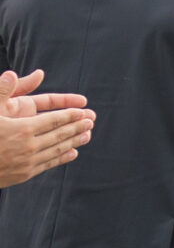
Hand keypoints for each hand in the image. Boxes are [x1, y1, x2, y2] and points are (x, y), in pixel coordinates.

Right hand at [0, 69, 94, 186]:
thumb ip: (1, 91)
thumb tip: (12, 74)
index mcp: (21, 129)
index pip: (53, 120)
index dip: (69, 115)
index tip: (82, 111)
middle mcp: (28, 146)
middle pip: (59, 135)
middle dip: (76, 127)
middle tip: (91, 120)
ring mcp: (28, 162)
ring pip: (57, 150)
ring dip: (75, 142)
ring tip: (88, 135)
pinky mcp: (25, 174)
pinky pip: (49, 164)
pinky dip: (62, 158)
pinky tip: (72, 154)